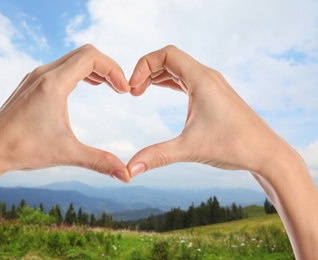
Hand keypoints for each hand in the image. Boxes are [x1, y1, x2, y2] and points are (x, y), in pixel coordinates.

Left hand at [0, 44, 130, 182]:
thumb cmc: (23, 150)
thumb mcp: (66, 153)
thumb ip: (100, 162)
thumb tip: (126, 176)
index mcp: (53, 83)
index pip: (92, 57)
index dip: (114, 70)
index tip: (124, 91)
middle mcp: (43, 73)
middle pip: (85, 53)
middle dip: (107, 68)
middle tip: (120, 88)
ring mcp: (35, 77)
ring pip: (72, 59)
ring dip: (94, 69)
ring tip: (109, 87)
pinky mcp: (30, 84)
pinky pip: (61, 67)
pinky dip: (79, 72)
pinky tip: (87, 86)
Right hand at [127, 46, 317, 258]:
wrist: (266, 153)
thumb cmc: (234, 146)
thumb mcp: (190, 149)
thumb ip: (157, 156)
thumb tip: (130, 170)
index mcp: (201, 80)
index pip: (166, 55)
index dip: (144, 65)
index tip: (132, 89)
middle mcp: (207, 77)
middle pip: (169, 59)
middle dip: (146, 71)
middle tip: (132, 92)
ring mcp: (212, 85)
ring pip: (178, 69)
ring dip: (156, 76)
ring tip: (139, 92)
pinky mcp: (214, 95)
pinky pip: (186, 79)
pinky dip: (169, 82)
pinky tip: (159, 91)